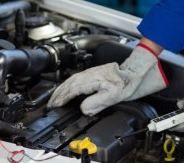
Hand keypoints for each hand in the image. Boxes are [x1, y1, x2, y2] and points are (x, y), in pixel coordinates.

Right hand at [47, 44, 167, 115]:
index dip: (62, 99)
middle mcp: (88, 75)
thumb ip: (95, 104)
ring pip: (71, 80)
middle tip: (50, 104)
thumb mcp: (111, 97)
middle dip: (58, 94)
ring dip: (61, 89)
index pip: (72, 90)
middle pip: (68, 84)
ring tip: (55, 98)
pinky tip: (67, 89)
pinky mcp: (93, 73)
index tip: (55, 106)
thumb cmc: (124, 84)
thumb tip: (83, 109)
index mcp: (91, 80)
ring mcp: (90, 72)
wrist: (133, 72)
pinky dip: (68, 85)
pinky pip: (76, 79)